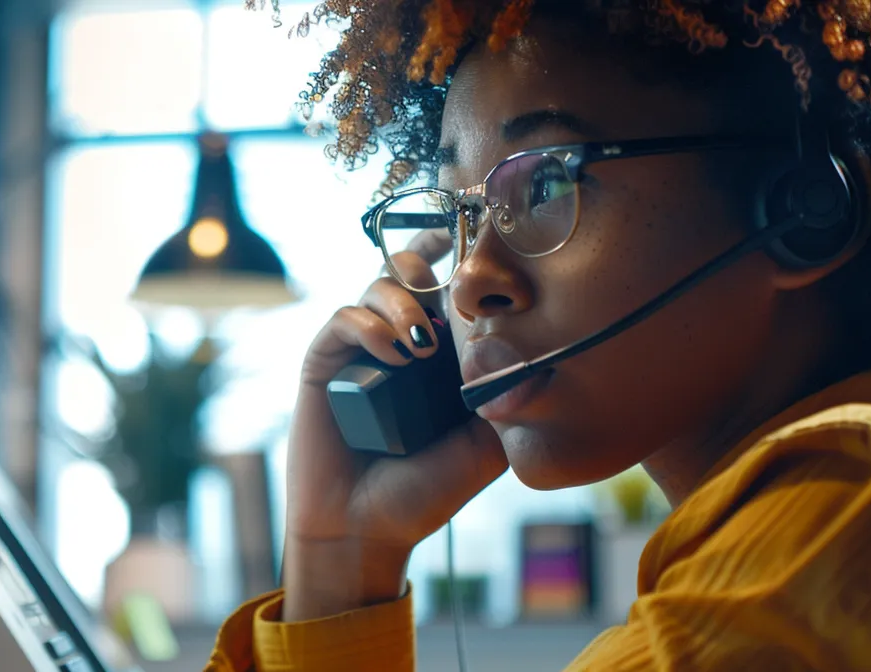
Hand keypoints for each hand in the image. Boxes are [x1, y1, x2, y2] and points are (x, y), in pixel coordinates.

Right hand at [280, 248, 507, 620]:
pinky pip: (342, 318)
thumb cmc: (426, 491)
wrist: (366, 529)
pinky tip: (393, 355)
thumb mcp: (486, 447)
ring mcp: (362, 348)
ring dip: (402, 300)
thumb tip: (544, 354)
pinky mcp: (326, 362)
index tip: (485, 240)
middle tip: (448, 291)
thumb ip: (512, 401)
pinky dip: (369, 326)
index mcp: (443, 351)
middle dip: (429, 263)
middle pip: (411, 266)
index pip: (451, 282)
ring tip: (420, 342)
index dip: (463, 252)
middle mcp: (402, 339)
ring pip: (377, 284)